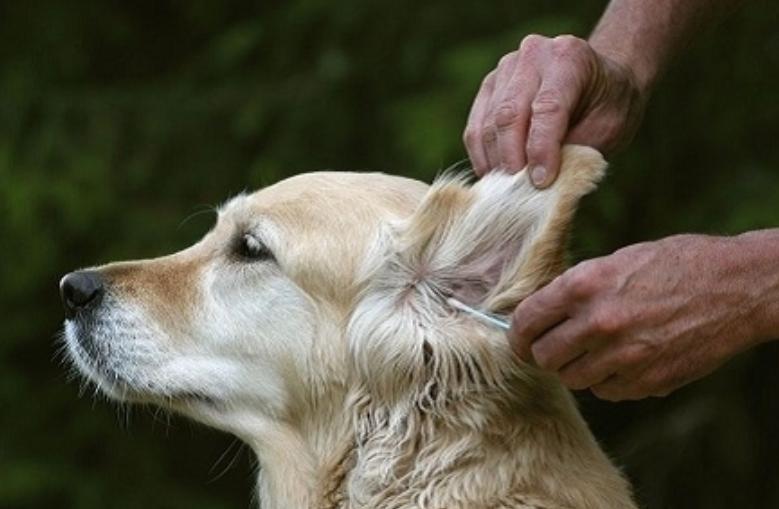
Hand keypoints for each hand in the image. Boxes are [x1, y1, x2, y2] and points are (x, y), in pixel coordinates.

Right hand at [463, 34, 647, 186]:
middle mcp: (532, 54)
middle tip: (517, 192)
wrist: (600, 81)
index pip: (547, 108)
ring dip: (494, 162)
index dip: (541, 150)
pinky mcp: (488, 87)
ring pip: (487, 124)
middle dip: (511, 159)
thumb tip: (539, 185)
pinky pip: (475, 128)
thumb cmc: (608, 107)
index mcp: (569, 57)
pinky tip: (494, 177)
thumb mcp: (608, 129)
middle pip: (509, 114)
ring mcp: (505, 69)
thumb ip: (576, 151)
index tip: (541, 183)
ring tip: (506, 190)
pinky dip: (482, 157)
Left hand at [507, 234, 771, 400]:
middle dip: (544, 352)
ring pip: (572, 379)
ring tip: (593, 351)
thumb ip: (576, 288)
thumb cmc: (678, 264)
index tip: (520, 338)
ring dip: (575, 368)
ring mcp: (624, 356)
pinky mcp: (648, 381)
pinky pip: (606, 392)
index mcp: (585, 285)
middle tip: (554, 347)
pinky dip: (607, 381)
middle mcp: (599, 322)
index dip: (517, 333)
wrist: (738, 287)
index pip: (526, 321)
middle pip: (544, 356)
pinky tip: (622, 361)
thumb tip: (543, 312)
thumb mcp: (617, 261)